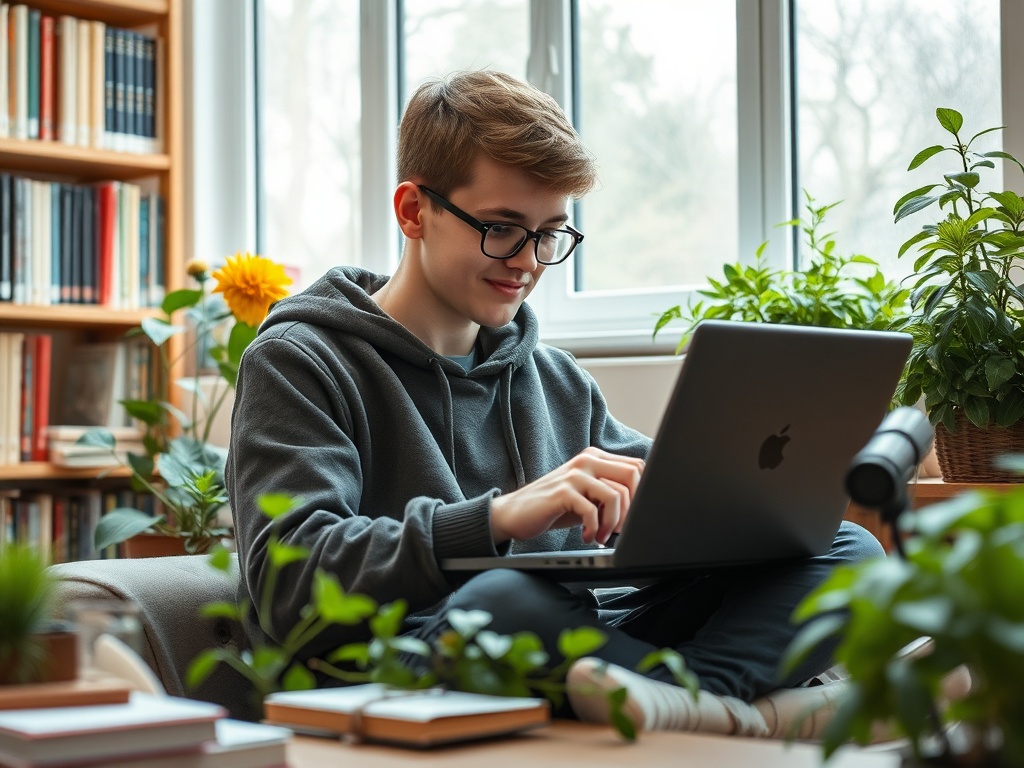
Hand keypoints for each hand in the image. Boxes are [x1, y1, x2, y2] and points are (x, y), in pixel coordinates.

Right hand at [490, 447, 644, 545]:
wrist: (515, 513)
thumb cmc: (555, 507)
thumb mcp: (587, 496)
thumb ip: (610, 493)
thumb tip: (642, 507)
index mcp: (596, 458)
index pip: (637, 467)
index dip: (643, 494)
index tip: (633, 517)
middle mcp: (587, 460)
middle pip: (632, 476)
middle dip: (632, 509)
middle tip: (620, 529)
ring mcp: (574, 474)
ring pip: (615, 495)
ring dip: (613, 523)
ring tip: (602, 536)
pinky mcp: (562, 492)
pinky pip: (592, 510)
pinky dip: (594, 529)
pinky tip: (587, 537)